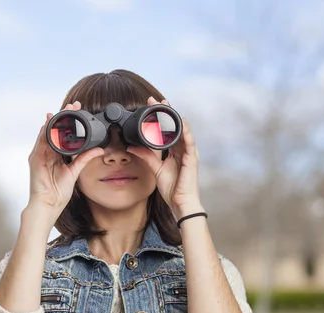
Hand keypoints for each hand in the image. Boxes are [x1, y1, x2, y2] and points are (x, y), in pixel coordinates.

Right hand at [27, 101, 104, 219]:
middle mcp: (47, 153)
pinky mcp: (35, 159)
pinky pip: (40, 141)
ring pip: (48, 132)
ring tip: (64, 109)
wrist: (48, 205)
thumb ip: (84, 159)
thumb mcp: (74, 172)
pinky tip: (50, 122)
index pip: (63, 135)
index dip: (70, 123)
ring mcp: (40, 155)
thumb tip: (99, 149)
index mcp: (56, 156)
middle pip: (55, 130)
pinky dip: (45, 131)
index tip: (80, 111)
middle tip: (74, 104)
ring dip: (56, 120)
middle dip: (64, 116)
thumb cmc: (57, 193)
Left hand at [125, 97, 202, 217]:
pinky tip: (181, 122)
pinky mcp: (191, 158)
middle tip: (156, 100)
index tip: (150, 106)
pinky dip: (185, 131)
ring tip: (166, 105)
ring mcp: (189, 152)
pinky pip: (189, 141)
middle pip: (175, 126)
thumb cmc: (172, 187)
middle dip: (166, 112)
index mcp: (175, 150)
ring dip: (174, 117)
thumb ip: (145, 156)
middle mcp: (182, 149)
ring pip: (182, 130)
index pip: (167, 129)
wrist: (180, 201)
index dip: (160, 117)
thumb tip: (131, 147)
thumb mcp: (155, 168)